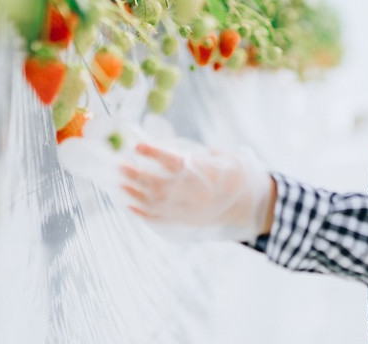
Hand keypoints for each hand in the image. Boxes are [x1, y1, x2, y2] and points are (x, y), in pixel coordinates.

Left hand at [121, 141, 274, 242]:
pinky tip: (130, 204)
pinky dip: (142, 213)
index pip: (174, 162)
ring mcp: (187, 210)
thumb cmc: (235, 174)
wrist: (248, 204)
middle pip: (157, 185)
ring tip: (119, 183)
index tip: (138, 146)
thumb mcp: (220, 156)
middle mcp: (193, 194)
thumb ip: (195, 153)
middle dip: (135, 175)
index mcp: (204, 174)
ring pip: (154, 204)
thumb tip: (166, 148)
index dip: (154, 153)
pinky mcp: (184, 221)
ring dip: (133, 193)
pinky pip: (159, 219)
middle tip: (119, 166)